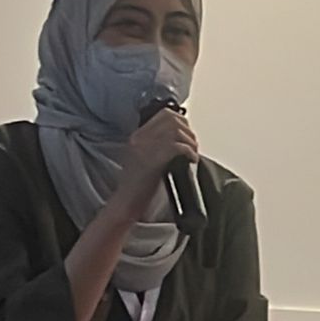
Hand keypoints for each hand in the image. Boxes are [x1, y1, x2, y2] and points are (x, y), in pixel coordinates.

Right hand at [109, 108, 198, 222]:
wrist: (125, 205)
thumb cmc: (137, 188)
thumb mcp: (144, 160)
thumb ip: (158, 147)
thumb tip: (181, 140)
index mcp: (138, 136)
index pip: (164, 115)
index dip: (182, 122)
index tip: (188, 134)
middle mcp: (140, 138)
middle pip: (172, 120)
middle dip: (188, 131)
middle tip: (193, 146)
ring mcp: (145, 148)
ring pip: (176, 131)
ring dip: (190, 142)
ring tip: (193, 154)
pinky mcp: (152, 160)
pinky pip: (177, 147)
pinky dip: (189, 152)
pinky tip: (191, 161)